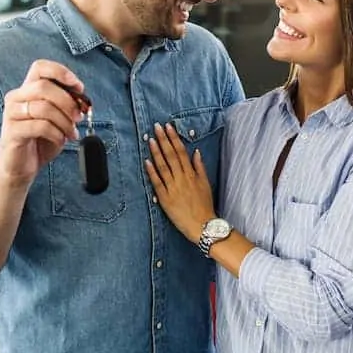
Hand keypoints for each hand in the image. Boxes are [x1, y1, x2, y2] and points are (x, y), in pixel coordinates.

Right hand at [0, 60, 84, 185]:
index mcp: (27, 90)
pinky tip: (60, 139)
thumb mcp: (57, 119)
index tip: (78, 86)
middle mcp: (16, 98)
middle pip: (44, 86)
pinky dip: (56, 133)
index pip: (40, 67)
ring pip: (43, 107)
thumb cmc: (39, 140)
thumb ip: (66, 105)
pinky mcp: (12, 132)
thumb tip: (82, 98)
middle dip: (67, 101)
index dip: (61, 72)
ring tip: (71, 133)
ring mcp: (11, 114)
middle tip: (78, 117)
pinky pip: (40, 126)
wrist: (20, 167)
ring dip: (64, 121)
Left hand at [145, 123, 215, 242]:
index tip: (168, 127)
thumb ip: (200, 167)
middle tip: (157, 127)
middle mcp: (182, 178)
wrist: (202, 225)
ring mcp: (173, 187)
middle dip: (163, 139)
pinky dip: (152, 171)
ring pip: (163, 166)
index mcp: (191, 174)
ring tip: (150, 139)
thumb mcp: (205, 183)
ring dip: (156, 152)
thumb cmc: (204, 205)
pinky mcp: (165, 198)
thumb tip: (196, 152)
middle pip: (171, 155)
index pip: (181, 151)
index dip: (174, 138)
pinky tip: (146, 161)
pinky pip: (157, 182)